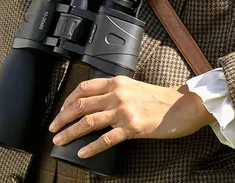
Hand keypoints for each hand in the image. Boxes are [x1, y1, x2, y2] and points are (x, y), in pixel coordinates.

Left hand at [48, 76, 212, 158]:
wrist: (181, 106)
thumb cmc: (158, 98)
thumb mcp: (132, 87)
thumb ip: (113, 91)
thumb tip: (93, 103)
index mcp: (115, 82)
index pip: (82, 88)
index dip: (67, 101)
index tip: (60, 111)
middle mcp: (117, 95)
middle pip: (80, 105)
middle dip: (62, 118)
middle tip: (53, 128)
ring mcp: (123, 111)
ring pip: (88, 121)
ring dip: (70, 132)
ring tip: (59, 140)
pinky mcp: (132, 127)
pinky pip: (106, 139)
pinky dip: (91, 147)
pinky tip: (82, 152)